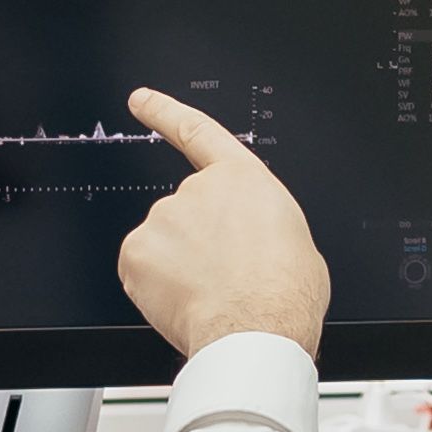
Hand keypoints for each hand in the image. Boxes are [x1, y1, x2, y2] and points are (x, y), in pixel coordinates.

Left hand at [115, 89, 333, 368]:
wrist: (256, 330)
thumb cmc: (286, 294)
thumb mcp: (296, 243)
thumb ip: (260, 226)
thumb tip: (252, 246)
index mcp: (243, 181)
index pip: (197, 133)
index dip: (164, 113)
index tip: (139, 100)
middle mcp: (197, 190)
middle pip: (186, 215)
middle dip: (197, 246)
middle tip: (224, 281)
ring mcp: (162, 218)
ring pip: (163, 246)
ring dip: (179, 269)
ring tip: (213, 297)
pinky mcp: (136, 252)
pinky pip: (141, 271)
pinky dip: (156, 290)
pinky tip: (184, 304)